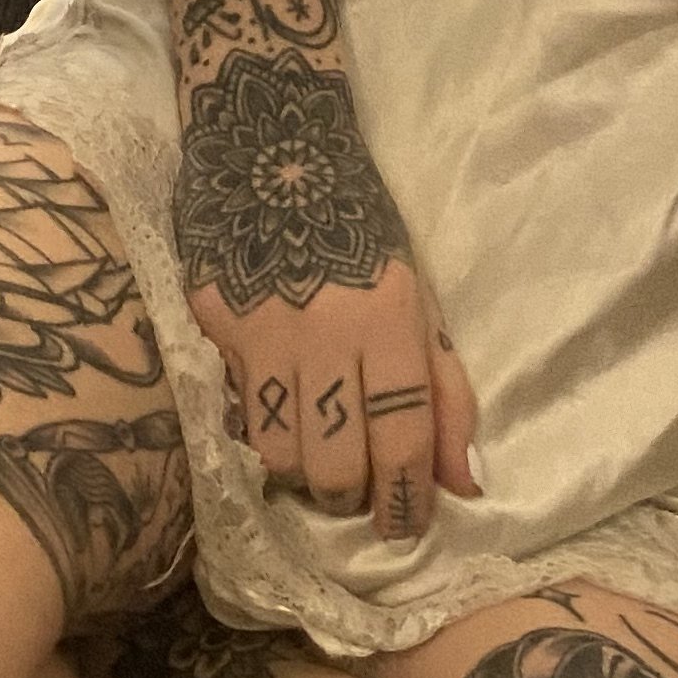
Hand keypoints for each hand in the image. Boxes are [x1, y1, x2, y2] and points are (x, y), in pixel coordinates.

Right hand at [170, 44, 479, 539]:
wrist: (273, 149)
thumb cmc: (360, 229)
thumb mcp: (420, 299)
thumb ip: (445, 390)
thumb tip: (464, 483)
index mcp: (390, 317)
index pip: (403, 436)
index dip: (405, 500)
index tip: (404, 528)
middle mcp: (327, 329)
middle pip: (335, 463)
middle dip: (350, 496)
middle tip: (354, 490)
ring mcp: (263, 330)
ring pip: (277, 455)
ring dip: (300, 475)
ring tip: (312, 460)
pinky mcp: (213, 324)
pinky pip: (237, 413)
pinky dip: (258, 432)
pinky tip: (273, 417)